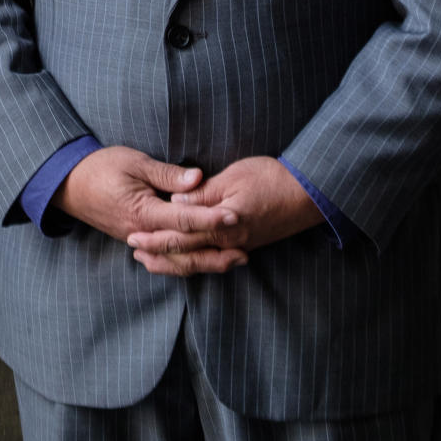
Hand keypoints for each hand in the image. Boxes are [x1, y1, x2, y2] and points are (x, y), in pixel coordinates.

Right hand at [52, 146, 244, 268]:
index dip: (211, 219)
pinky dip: (186, 261)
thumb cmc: (102, 167)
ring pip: (176, 260)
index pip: (183, 219)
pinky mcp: (137, 240)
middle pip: (184, 250)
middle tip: (244, 252)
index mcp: (143, 212)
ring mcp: (138, 240)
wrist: (70, 184)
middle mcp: (142, 233)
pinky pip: (165, 258)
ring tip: (233, 260)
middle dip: (215, 252)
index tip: (235, 216)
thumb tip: (197, 178)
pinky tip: (204, 259)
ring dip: (205, 262)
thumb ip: (167, 174)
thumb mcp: (135, 162)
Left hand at [126, 156, 322, 276]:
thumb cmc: (270, 178)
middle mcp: (227, 241)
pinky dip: (194, 263)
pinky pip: (213, 260)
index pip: (180, 235)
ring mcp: (237, 246)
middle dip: (158, 254)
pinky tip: (186, 260)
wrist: (307, 194)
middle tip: (134, 252)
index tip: (133, 235)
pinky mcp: (245, 244)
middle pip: (186, 254)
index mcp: (221, 224)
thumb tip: (175, 200)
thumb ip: (203, 192)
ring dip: (173, 263)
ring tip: (151, 263)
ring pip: (199, 262)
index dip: (155, 236)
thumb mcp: (233, 177)